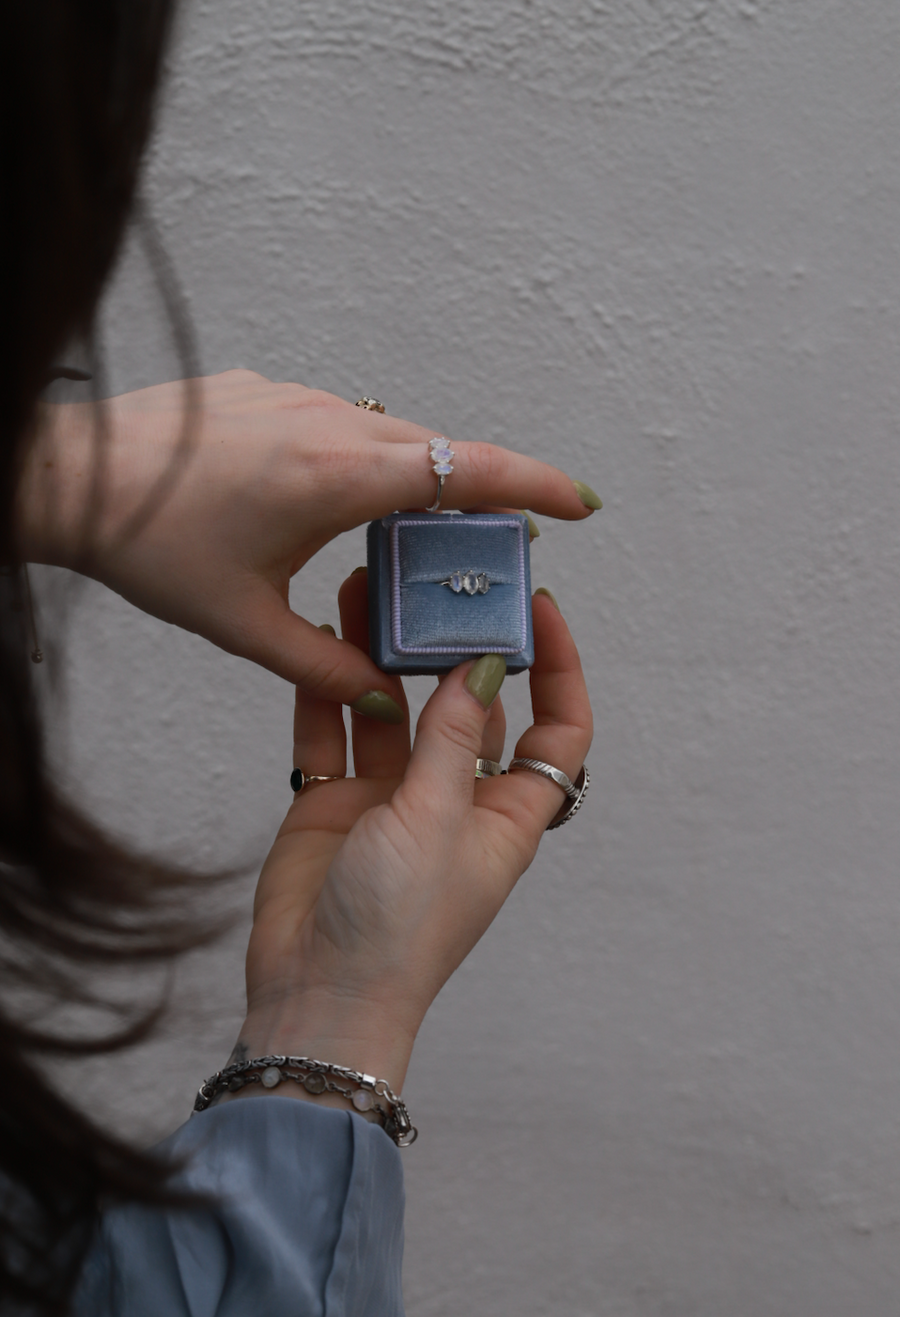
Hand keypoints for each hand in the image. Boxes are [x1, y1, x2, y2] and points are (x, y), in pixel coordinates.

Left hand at [20, 370, 600, 714]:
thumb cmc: (148, 545)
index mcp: (333, 476)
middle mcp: (329, 423)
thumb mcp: (243, 623)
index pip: (464, 469)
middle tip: (499, 551)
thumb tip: (386, 700)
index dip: (533, 484)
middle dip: (484, 496)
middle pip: (442, 453)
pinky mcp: (274, 391)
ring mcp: (300, 397)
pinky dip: (374, 463)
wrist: (68, 477)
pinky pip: (350, 423)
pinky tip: (338, 509)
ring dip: (425, 482)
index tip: (582, 504)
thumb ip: (325, 667)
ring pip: (396, 436)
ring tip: (417, 542)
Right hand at [230, 578, 591, 1093]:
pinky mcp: (336, 802)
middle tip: (435, 583)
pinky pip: (334, 732)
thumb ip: (454, 738)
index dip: (560, 669)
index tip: (539, 609)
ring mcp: (392, 799)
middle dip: (453, 645)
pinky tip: (316, 640)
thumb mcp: (435, 821)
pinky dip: (327, 690)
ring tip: (361, 591)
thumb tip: (485, 662)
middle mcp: (455, 799)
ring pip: (395, 708)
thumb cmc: (399, 928)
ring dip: (381, 655)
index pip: (557, 731)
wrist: (316, 993)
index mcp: (506, 813)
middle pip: (469, 706)